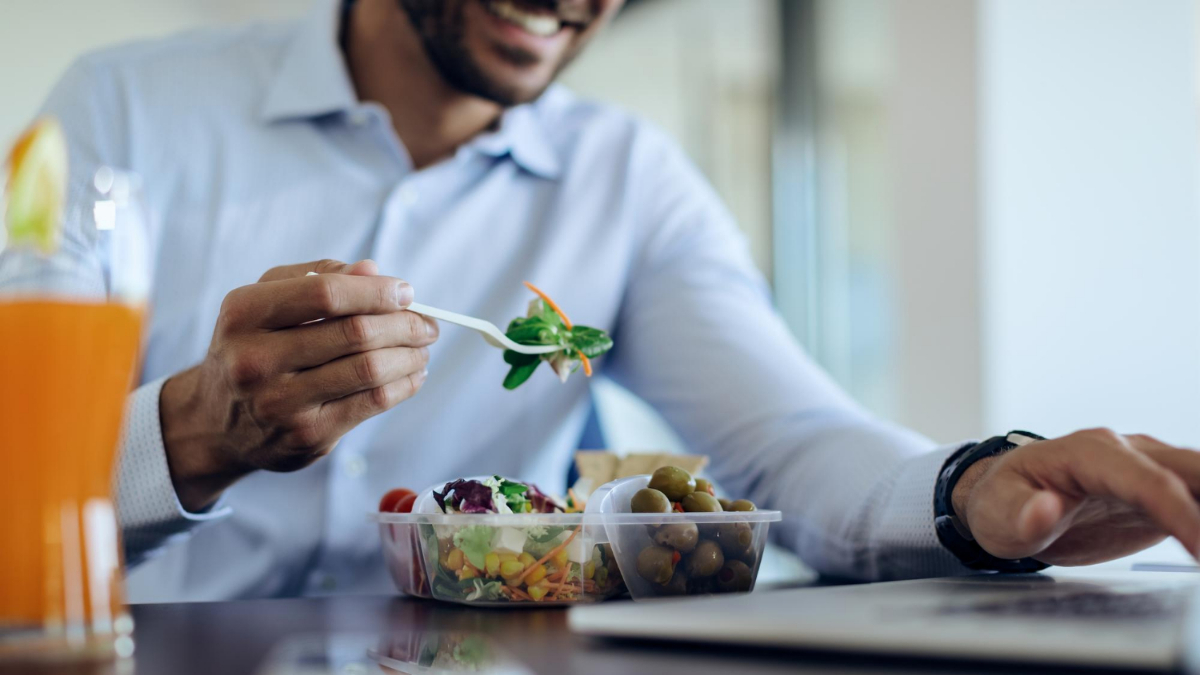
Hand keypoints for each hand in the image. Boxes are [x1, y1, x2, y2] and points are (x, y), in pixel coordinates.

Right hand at [160, 259, 437, 510]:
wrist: (215, 422)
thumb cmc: (253, 347)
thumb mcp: (267, 301)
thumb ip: (317, 277)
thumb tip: (374, 271)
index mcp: (244, 313)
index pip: (325, 294)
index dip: (375, 291)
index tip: (406, 292)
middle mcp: (256, 359)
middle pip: (354, 333)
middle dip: (404, 324)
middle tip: (427, 323)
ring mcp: (281, 402)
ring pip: (369, 370)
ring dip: (410, 355)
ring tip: (423, 347)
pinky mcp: (306, 435)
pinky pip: (372, 403)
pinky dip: (404, 385)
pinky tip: (413, 374)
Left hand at [953, 429, 1199, 565]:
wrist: (1007, 499)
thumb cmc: (1000, 501)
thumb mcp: (997, 515)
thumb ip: (1021, 514)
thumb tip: (1045, 509)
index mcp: (1087, 453)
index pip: (1146, 480)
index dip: (1180, 514)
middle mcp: (1123, 452)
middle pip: (1188, 469)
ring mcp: (1142, 468)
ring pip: (1196, 477)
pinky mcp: (1154, 493)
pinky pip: (1194, 497)